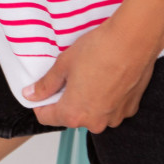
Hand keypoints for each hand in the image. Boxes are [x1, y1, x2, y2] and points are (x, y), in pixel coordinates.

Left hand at [24, 19, 158, 132]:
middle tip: (71, 75)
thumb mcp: (64, 64)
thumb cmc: (99, 50)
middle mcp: (94, 122)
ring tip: (92, 73)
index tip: (43, 91)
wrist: (133, 40)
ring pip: (94, 112)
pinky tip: (109, 76)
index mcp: (73, 114)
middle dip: (68, 99)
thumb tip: (31, 95)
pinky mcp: (130, 108)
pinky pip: (112, 107)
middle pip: (72, 115)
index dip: (41, 103)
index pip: (47, 118)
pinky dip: (108, 96)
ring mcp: (114, 117)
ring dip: (90, 99)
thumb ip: (46, 84)